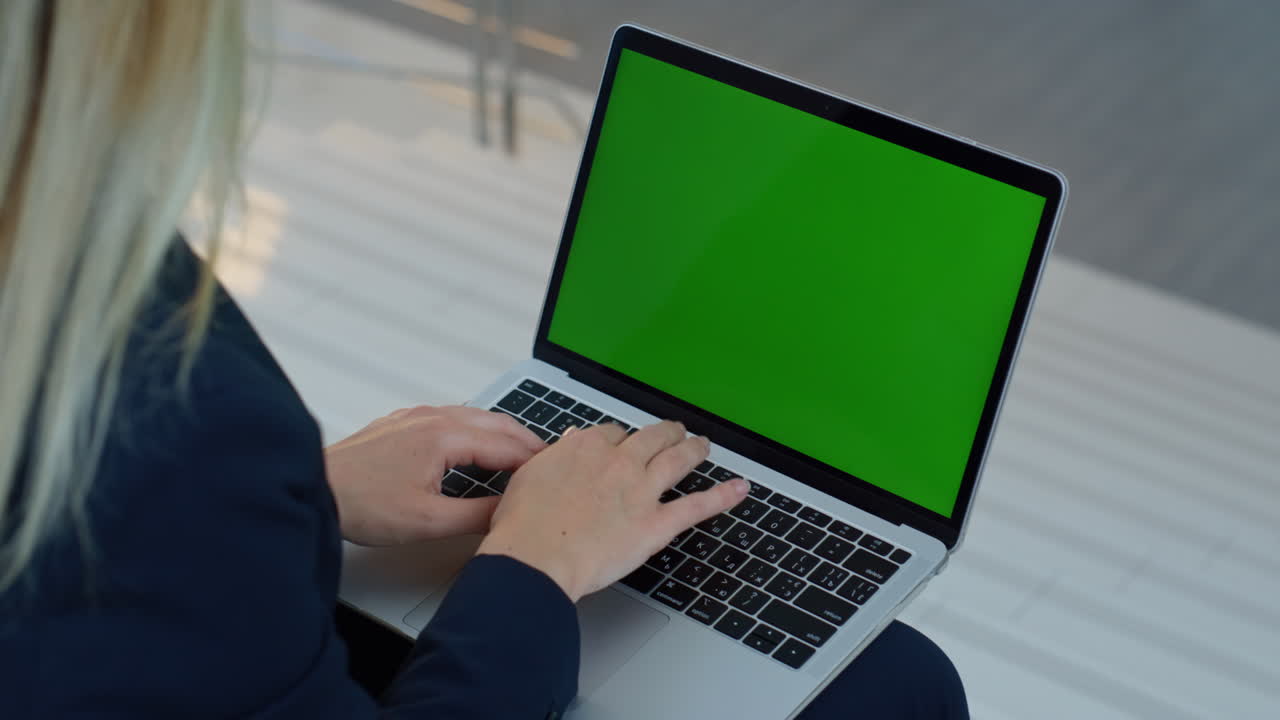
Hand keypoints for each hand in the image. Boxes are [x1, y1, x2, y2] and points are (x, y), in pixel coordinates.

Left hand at [325, 406, 543, 545]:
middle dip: (527, 442)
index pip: (507, 446)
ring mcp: (416, 417)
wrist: (314, 488)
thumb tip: (508, 515)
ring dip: (502, 434)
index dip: (536, 463)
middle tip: (549, 462)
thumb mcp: (427, 522)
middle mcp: (433, 418)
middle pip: (497, 424)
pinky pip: (452, 418)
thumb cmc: (360, 503)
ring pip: (475, 418)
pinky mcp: (402, 423)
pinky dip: (476, 430)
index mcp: (445, 436)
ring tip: (520, 454)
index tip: (555, 475)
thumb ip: (476, 517)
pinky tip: (475, 446)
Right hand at [476, 421, 748, 601]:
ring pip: (677, 460)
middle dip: (666, 433)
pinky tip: (739, 489)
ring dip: (694, 449)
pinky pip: (697, 506)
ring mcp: (641, 491)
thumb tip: (570, 443)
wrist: (535, 558)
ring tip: (703, 445)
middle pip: (652, 437)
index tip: (623, 444)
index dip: (622, 439)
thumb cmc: (524, 525)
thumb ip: (556, 457)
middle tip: (673, 432)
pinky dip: (722, 496)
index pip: (614, 432)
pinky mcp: (656, 524)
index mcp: (586, 448)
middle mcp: (619, 462)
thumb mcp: (530, 476)